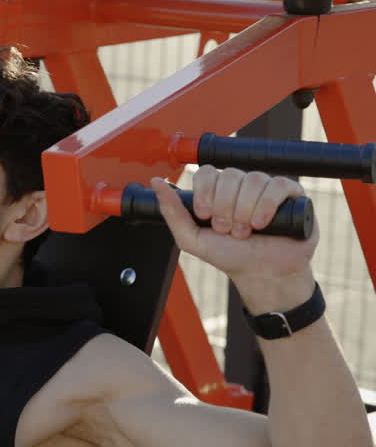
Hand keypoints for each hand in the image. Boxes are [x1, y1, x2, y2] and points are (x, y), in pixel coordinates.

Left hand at [149, 167, 318, 309]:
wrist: (262, 274)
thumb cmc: (229, 256)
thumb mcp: (191, 238)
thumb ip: (172, 212)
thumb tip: (155, 182)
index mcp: (218, 191)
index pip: (207, 172)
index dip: (205, 193)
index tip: (206, 216)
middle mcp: (242, 185)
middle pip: (229, 176)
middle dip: (224, 208)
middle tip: (227, 230)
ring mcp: (266, 187)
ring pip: (252, 180)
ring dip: (244, 210)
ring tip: (245, 231)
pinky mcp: (290, 194)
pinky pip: (277, 184)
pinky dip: (266, 205)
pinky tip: (262, 223)